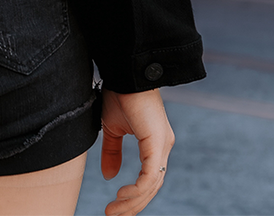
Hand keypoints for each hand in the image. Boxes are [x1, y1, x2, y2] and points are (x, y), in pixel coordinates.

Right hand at [99, 88, 174, 215]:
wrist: (124, 71)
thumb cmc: (120, 94)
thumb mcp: (112, 128)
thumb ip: (112, 152)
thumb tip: (109, 176)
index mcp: (155, 143)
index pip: (150, 178)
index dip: (135, 195)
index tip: (115, 206)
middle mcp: (164, 146)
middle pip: (152, 186)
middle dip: (133, 205)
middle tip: (113, 215)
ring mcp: (163, 145)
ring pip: (152, 185)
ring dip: (132, 202)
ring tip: (114, 210)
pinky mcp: (157, 143)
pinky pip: (150, 176)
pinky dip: (137, 190)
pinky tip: (122, 196)